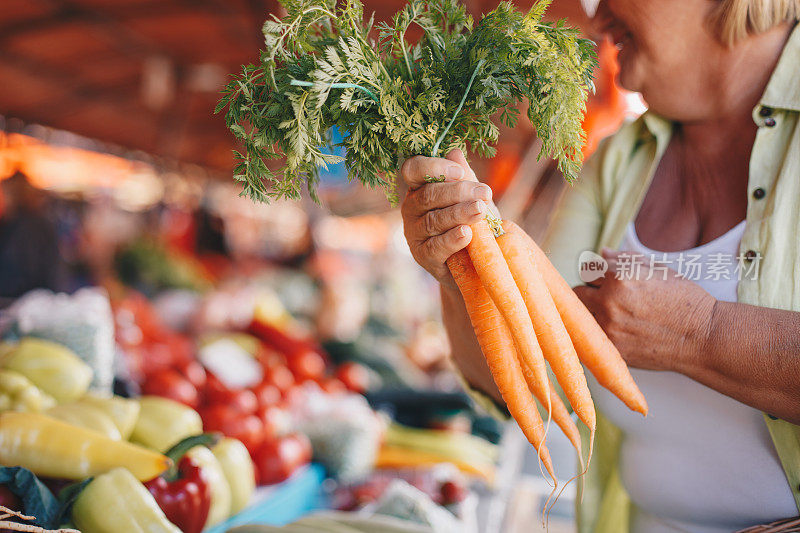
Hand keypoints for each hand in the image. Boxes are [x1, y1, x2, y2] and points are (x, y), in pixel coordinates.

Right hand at [400, 149, 492, 287]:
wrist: (474, 261)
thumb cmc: (471, 222)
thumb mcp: (471, 196)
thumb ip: (463, 177)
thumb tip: (455, 152)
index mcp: (419, 187)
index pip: (413, 170)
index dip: (433, 168)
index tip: (459, 172)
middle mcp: (411, 208)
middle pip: (428, 195)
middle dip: (458, 192)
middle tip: (484, 193)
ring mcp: (414, 233)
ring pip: (433, 220)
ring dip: (459, 213)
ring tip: (481, 210)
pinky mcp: (422, 256)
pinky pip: (435, 246)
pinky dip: (452, 239)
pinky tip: (467, 233)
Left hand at [574, 249, 716, 372]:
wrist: (703, 337)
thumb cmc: (684, 299)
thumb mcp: (658, 269)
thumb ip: (625, 259)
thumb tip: (602, 252)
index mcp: (619, 277)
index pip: (588, 270)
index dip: (598, 275)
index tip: (607, 281)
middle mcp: (609, 301)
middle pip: (577, 293)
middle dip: (589, 293)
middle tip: (608, 299)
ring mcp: (608, 328)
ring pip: (580, 316)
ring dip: (591, 314)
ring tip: (615, 316)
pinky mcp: (612, 349)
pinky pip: (591, 338)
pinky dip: (599, 334)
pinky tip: (618, 332)